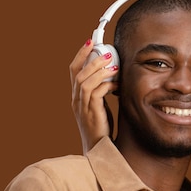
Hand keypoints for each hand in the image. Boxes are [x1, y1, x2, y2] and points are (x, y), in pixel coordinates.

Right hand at [69, 39, 117, 153]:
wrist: (98, 148)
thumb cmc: (101, 127)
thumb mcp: (100, 106)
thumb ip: (102, 91)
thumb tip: (114, 76)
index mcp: (76, 96)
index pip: (73, 71)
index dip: (80, 55)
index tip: (90, 42)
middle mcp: (76, 100)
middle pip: (76, 73)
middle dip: (89, 57)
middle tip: (102, 48)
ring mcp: (82, 107)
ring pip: (84, 81)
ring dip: (98, 69)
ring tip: (111, 62)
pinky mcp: (92, 113)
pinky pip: (97, 93)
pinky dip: (106, 85)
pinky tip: (117, 83)